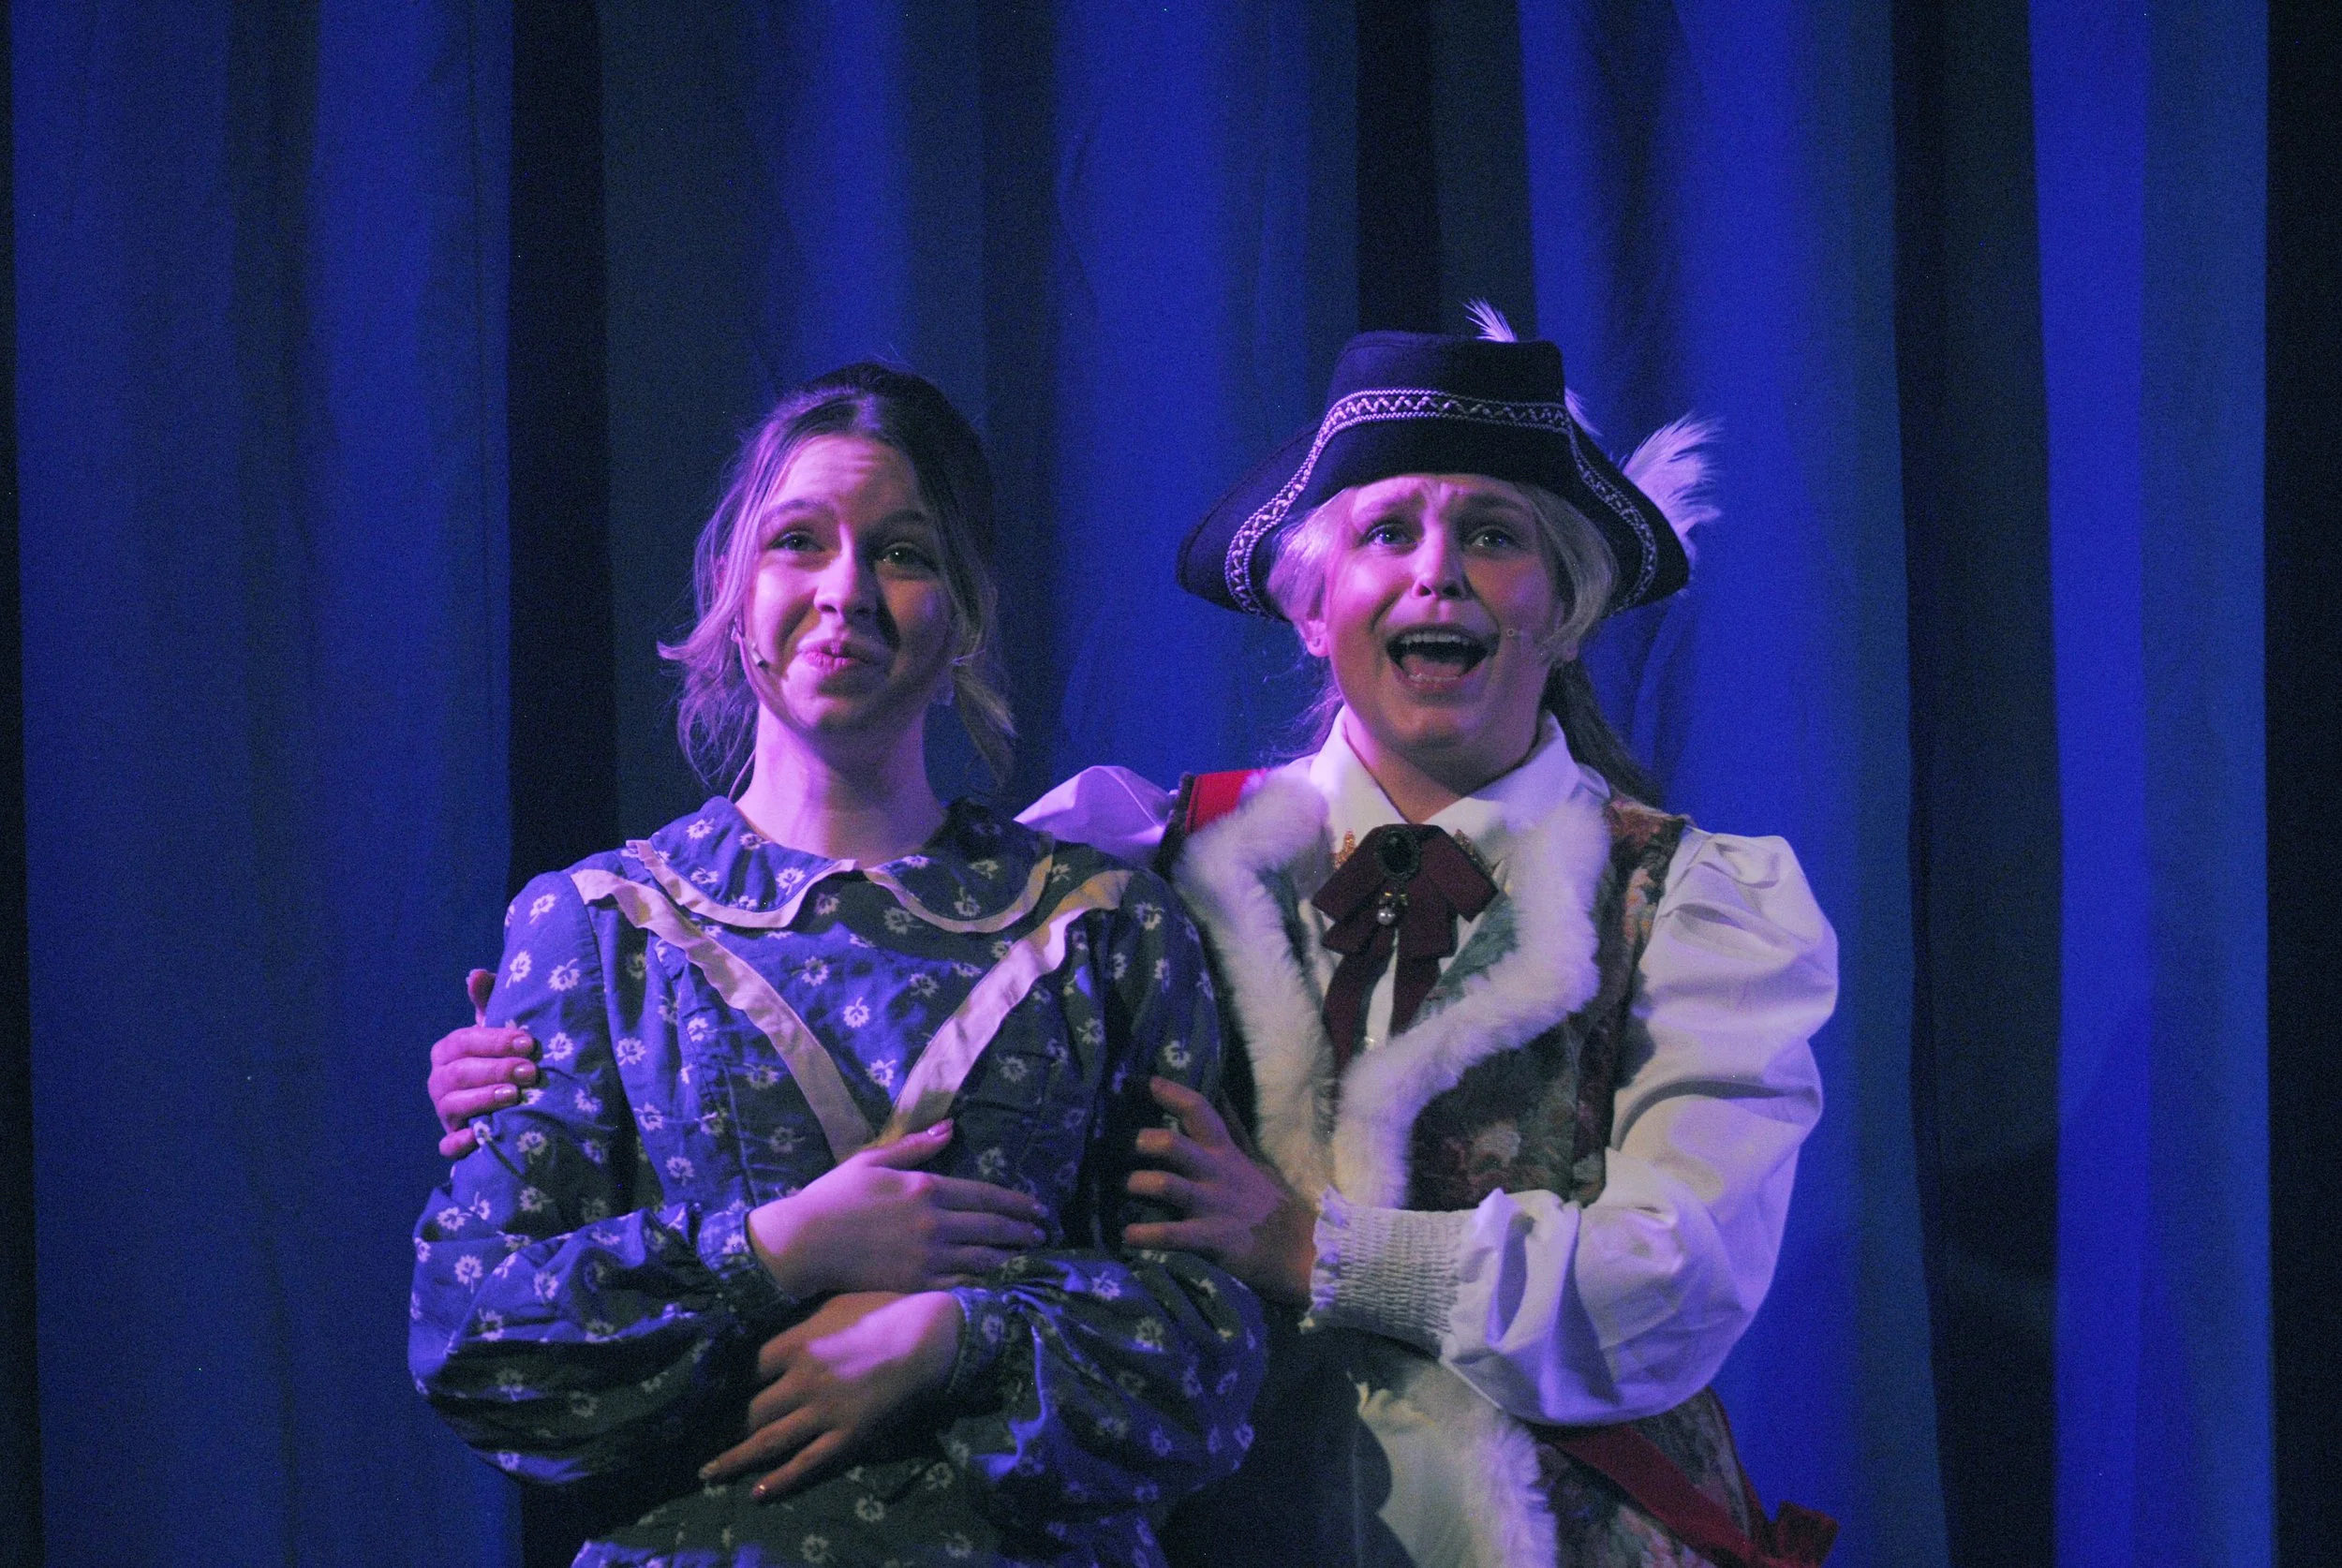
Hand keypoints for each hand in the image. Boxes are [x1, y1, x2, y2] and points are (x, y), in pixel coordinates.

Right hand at [430, 969, 538, 1157]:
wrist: (503, 1103)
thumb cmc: (500, 1058)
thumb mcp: (496, 1031)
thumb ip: (488, 1002)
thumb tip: (476, 973)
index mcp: (448, 1051)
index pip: (465, 1042)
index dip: (495, 1041)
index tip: (528, 1042)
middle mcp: (440, 1081)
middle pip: (459, 1073)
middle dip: (495, 1070)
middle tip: (530, 1071)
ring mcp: (444, 1112)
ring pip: (452, 1105)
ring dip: (482, 1100)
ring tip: (514, 1096)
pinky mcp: (452, 1140)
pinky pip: (448, 1146)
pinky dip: (460, 1143)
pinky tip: (479, 1138)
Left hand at [699, 1290, 961, 1499]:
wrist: (933, 1335)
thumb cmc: (887, 1309)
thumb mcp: (834, 1302)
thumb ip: (801, 1317)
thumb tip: (773, 1317)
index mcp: (795, 1343)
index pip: (743, 1368)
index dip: (722, 1383)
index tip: (703, 1394)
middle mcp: (801, 1381)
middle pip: (749, 1409)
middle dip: (722, 1426)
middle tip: (698, 1439)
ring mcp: (824, 1412)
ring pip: (767, 1441)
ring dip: (734, 1460)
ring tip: (708, 1473)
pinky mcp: (848, 1436)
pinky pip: (807, 1464)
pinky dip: (780, 1481)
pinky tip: (757, 1492)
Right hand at [746, 1121, 1048, 1296]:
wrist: (804, 1242)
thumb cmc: (834, 1196)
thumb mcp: (873, 1160)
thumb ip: (916, 1146)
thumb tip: (950, 1128)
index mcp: (926, 1188)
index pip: (985, 1195)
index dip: (1016, 1202)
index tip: (1037, 1208)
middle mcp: (934, 1222)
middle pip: (991, 1227)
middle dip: (1021, 1230)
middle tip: (1042, 1233)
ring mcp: (927, 1256)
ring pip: (982, 1257)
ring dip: (1010, 1256)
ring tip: (1029, 1256)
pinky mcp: (915, 1283)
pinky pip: (960, 1282)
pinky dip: (984, 1281)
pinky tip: (998, 1281)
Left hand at [1122, 1077, 1317, 1304]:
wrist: (1303, 1251)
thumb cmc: (1270, 1203)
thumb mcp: (1254, 1159)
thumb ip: (1232, 1128)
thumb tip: (1219, 1091)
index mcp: (1225, 1152)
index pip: (1197, 1109)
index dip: (1167, 1092)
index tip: (1137, 1081)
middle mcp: (1216, 1173)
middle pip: (1173, 1144)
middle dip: (1142, 1141)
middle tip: (1118, 1147)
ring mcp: (1213, 1205)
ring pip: (1167, 1185)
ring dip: (1137, 1184)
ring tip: (1121, 1188)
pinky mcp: (1213, 1239)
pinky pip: (1174, 1235)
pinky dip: (1146, 1235)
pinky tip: (1126, 1236)